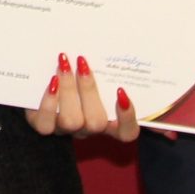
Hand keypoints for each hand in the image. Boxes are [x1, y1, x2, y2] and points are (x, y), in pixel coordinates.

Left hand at [25, 53, 140, 141]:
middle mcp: (87, 128)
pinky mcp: (43, 125)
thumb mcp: (98, 72)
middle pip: (97, 123)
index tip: (121, 91)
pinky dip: (49, 102)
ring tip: (64, 63)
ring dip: (68, 89)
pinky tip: (51, 81)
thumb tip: (157, 66)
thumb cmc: (76, 73)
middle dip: (89, 90)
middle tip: (82, 61)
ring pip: (71, 121)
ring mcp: (65, 129)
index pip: (126, 132)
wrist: (37, 77)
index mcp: (106, 119)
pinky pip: (46, 124)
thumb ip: (115, 72)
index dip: (127, 118)